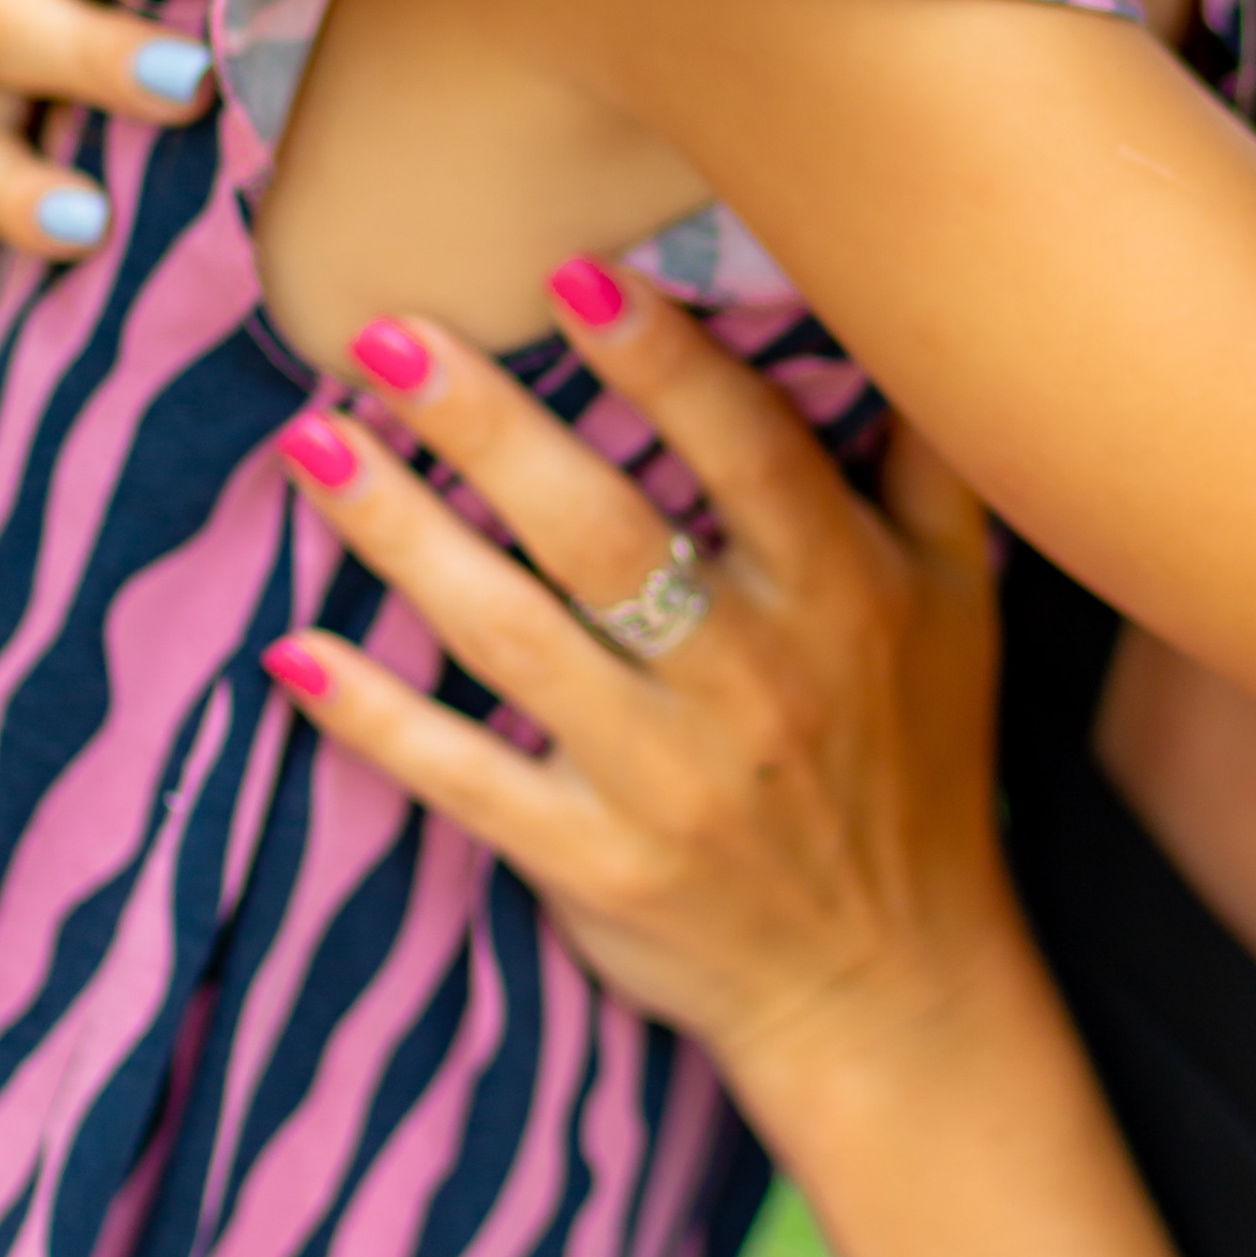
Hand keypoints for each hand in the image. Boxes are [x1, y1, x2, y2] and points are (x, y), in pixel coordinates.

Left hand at [259, 269, 1019, 1111]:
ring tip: (316, 444)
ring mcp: (666, 779)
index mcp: (844, 594)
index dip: (664, 362)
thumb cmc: (917, 757)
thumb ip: (930, 459)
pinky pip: (467, 780)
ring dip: (404, 539)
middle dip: (490, 428)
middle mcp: (754, 680)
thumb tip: (906, 306)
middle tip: (387, 334)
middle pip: (603, 534)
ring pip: (513, 639)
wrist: (893, 983)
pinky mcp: (594, 863)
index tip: (571, 273)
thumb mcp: (961, 602)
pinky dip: (377, 723)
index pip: (748, 454)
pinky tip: (293, 654)